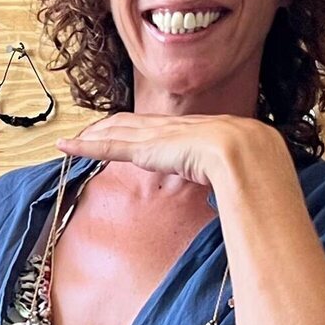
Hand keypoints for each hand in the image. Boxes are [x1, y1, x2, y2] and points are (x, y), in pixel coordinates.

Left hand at [55, 112, 288, 186]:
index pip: (163, 128)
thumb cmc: (255, 167)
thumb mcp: (243, 170)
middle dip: (111, 126)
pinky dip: (86, 146)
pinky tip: (69, 146)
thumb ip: (233, 178)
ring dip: (93, 135)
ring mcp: (159, 136)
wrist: (247, 156)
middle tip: (89, 131)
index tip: (131, 132)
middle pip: (134, 123)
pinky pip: (109, 146)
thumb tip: (242, 200)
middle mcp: (175, 127)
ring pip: (117, 131)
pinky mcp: (146, 149)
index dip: (143, 128)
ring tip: (72, 140)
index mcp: (199, 130)